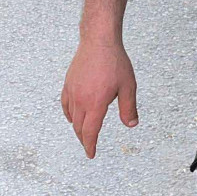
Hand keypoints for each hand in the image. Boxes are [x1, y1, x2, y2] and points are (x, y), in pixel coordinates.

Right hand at [61, 40, 137, 158]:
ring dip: (77, 128)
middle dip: (84, 139)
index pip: (90, 132)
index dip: (90, 145)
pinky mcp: (68, 83)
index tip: (91, 154)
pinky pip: (65, 105)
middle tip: (88, 147)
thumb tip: (131, 124)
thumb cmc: (114, 61)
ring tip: (84, 133)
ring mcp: (72, 91)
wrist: (98, 41)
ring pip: (72, 117)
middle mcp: (81, 100)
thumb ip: (129, 108)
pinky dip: (69, 114)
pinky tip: (72, 116)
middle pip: (79, 127)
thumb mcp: (128, 86)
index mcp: (95, 103)